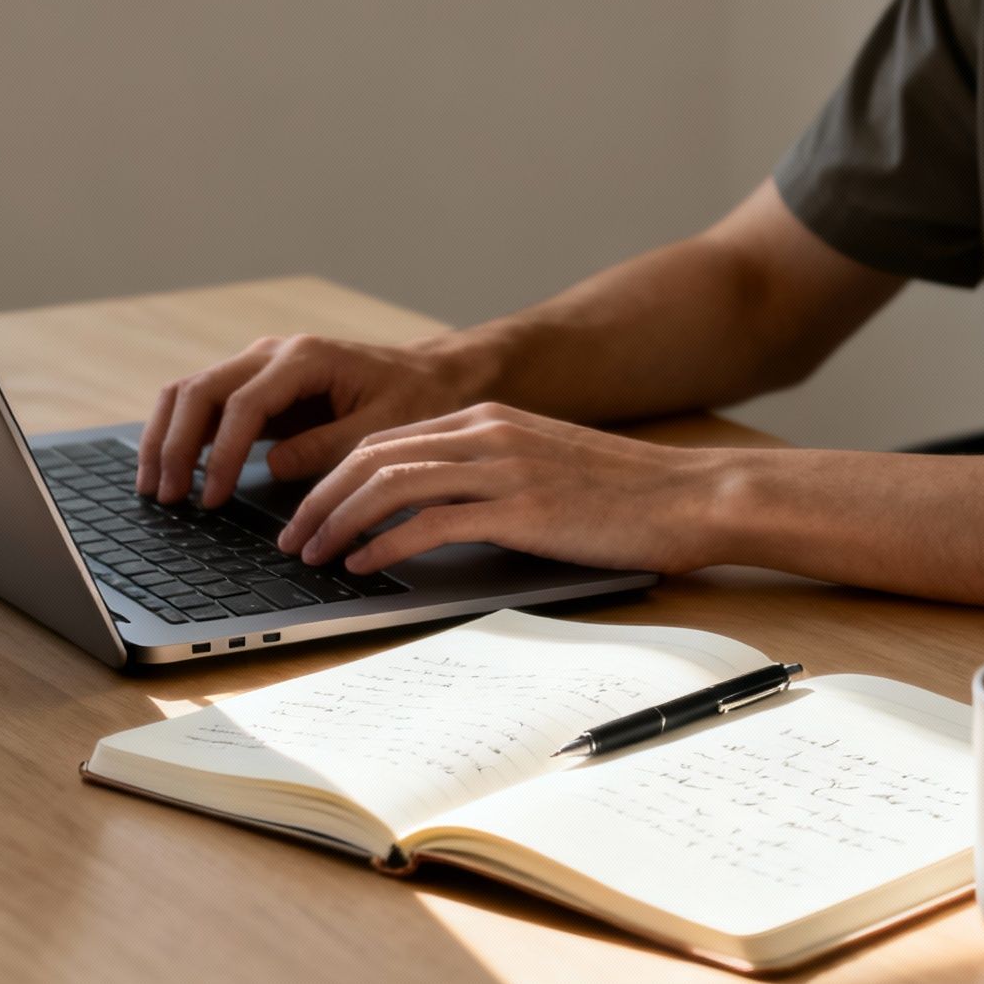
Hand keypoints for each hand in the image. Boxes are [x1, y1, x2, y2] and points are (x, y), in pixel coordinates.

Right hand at [138, 334, 484, 506]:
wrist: (431, 375)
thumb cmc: (415, 400)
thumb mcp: (384, 430)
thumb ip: (328, 447)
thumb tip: (271, 466)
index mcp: (304, 358)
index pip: (242, 405)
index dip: (220, 454)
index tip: (211, 497)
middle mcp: (273, 354)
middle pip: (199, 390)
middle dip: (174, 444)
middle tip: (164, 495)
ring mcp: (259, 367)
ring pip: (189, 392)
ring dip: (165, 437)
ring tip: (154, 486)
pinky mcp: (257, 388)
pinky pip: (205, 406)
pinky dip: (181, 435)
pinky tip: (170, 470)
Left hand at [276, 403, 724, 574]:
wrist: (692, 496)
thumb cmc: (624, 496)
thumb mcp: (542, 468)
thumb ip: (488, 478)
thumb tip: (431, 518)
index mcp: (486, 419)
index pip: (384, 440)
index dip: (333, 476)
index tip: (307, 511)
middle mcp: (486, 433)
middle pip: (372, 456)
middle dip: (319, 498)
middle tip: (291, 537)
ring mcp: (503, 468)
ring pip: (390, 484)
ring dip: (338, 521)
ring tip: (313, 555)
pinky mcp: (520, 508)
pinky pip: (430, 522)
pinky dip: (385, 543)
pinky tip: (363, 564)